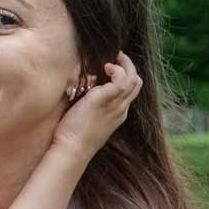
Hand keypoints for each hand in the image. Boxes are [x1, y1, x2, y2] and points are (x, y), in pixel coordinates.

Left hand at [48, 52, 143, 166]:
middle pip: (136, 83)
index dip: (126, 75)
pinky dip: (117, 70)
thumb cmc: (73, 137)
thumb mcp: (87, 119)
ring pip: (133, 79)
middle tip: (116, 57)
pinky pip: (121, 80)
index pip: (131, 91)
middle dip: (128, 66)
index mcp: (117, 114)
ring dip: (125, 65)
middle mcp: (120, 109)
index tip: (112, 66)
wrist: (71, 150)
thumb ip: (91, 106)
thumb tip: (83, 92)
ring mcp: (114, 106)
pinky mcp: (103, 101)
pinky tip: (105, 68)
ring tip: (112, 59)